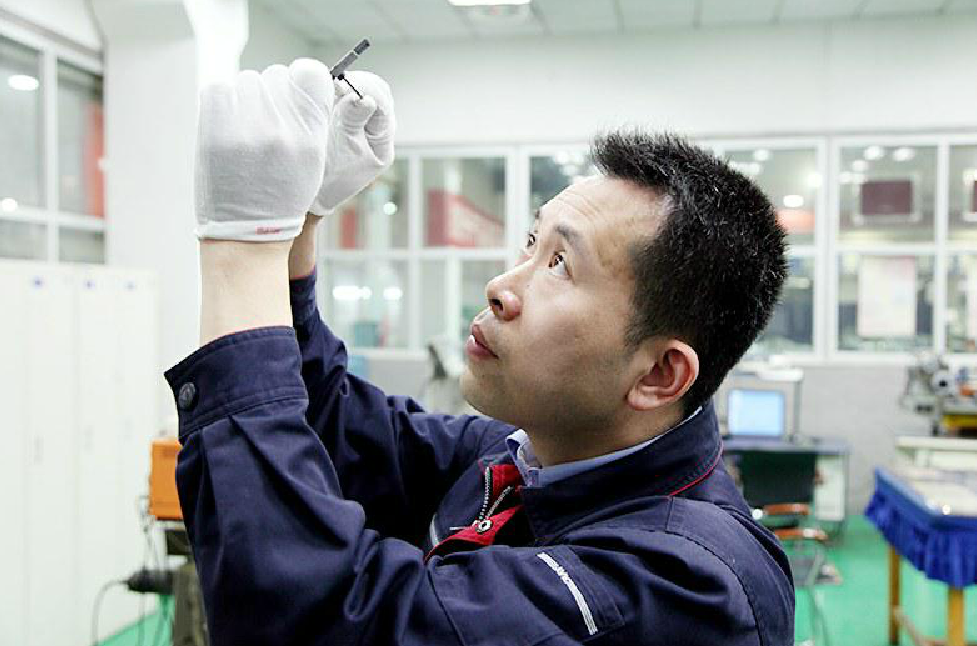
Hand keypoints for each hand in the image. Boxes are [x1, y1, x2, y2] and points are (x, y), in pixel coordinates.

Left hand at [195, 59, 333, 241]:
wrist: (246, 233)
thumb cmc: (281, 197)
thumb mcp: (311, 162)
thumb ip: (308, 121)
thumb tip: (293, 80)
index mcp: (311, 136)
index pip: (310, 72)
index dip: (301, 78)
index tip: (294, 91)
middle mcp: (282, 129)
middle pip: (276, 74)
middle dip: (271, 92)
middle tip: (265, 122)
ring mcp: (248, 128)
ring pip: (247, 79)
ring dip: (245, 97)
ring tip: (244, 128)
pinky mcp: (215, 130)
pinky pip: (218, 88)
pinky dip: (221, 101)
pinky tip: (226, 123)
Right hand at [309, 71, 395, 215]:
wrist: (310, 192)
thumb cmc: (330, 176)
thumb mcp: (344, 148)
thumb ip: (354, 120)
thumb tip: (365, 97)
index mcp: (382, 140)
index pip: (383, 102)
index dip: (366, 87)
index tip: (346, 84)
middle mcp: (374, 129)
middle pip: (375, 91)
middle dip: (357, 82)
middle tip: (335, 81)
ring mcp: (359, 122)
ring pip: (359, 91)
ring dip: (344, 85)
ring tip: (327, 86)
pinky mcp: (342, 118)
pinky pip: (343, 96)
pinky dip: (334, 90)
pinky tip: (322, 91)